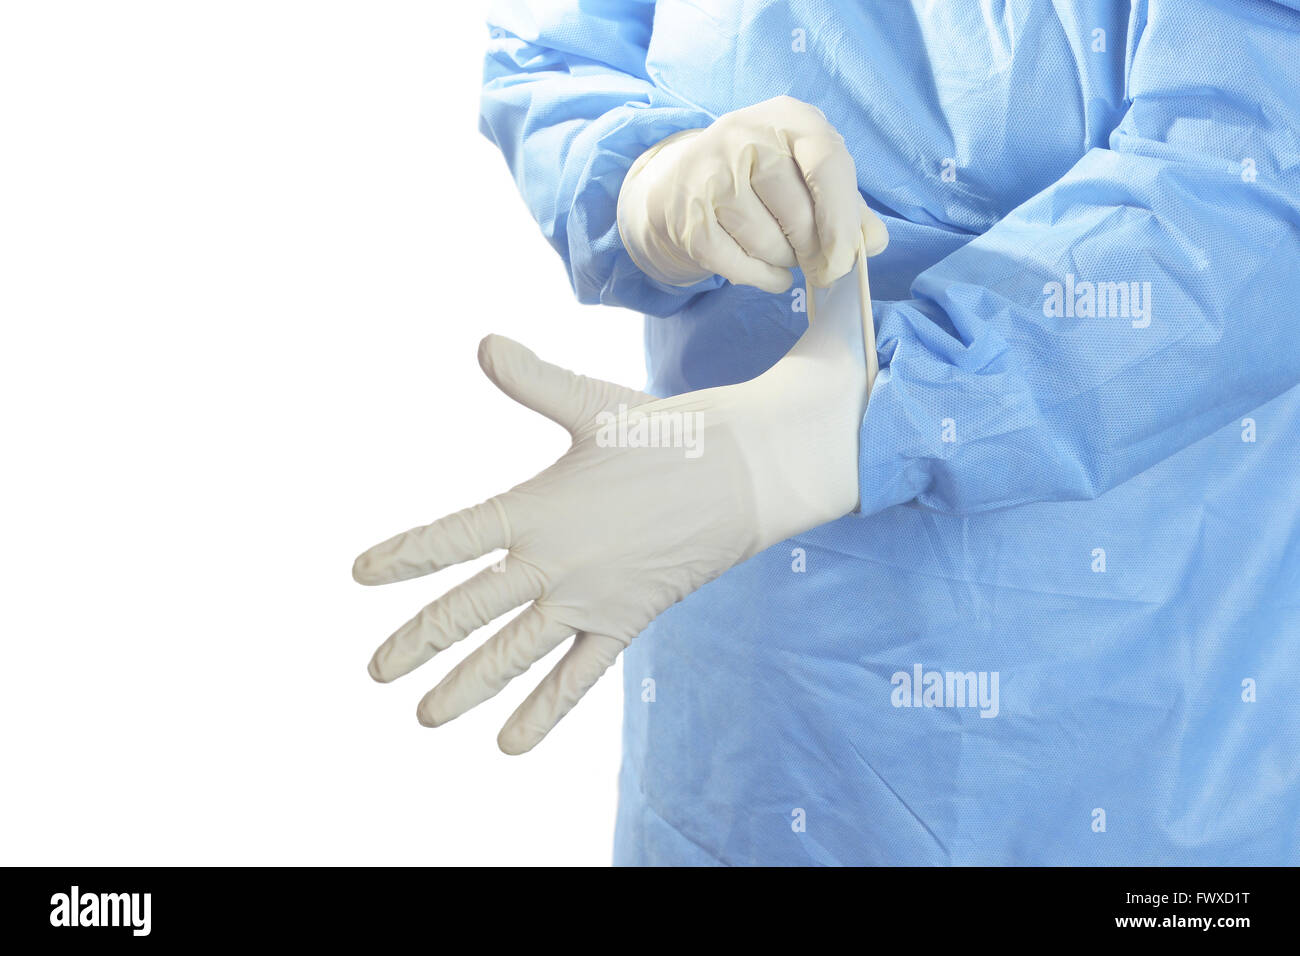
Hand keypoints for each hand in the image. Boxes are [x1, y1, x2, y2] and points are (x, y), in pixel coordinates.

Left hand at [353, 259, 874, 753]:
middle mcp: (554, 563)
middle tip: (374, 671)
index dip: (403, 556)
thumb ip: (534, 381)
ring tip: (426, 718)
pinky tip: (510, 745)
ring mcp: (588, 600)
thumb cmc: (667, 433)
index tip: (360, 574)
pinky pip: (578, 678)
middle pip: (469, 610)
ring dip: (467, 687)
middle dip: (417, 641)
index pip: (452, 538)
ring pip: (514, 654)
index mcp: (537, 509)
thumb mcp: (595, 404)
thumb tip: (483, 343)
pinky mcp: (623, 622)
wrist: (745, 475)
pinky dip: (544, 711)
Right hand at [616, 95, 887, 291]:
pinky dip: (761, 278)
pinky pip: (738, 265)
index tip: (845, 259)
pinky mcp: (689, 218)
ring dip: (783, 261)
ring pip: (767, 243)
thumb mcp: (806, 174)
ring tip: (780, 250)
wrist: (680, 184)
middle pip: (797, 214)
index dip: (842, 218)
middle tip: (816, 262)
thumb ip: (848, 205)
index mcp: (788, 118)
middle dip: (813, 251)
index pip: (827, 162)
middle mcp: (745, 136)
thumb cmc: (760, 179)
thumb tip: (873, 242)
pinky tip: (766, 272)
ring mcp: (711, 176)